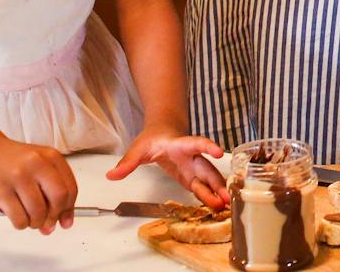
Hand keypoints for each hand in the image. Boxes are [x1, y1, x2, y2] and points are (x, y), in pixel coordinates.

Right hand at [0, 137, 79, 233]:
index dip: (69, 209)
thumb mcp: (41, 164)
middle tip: (48, 224)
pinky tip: (18, 218)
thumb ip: (54, 188)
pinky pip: (19, 218)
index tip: (65, 221)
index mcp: (51, 157)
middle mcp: (37, 164)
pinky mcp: (1, 190)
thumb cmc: (15, 161)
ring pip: (38, 212)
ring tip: (31, 220)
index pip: (70, 188)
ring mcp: (19, 176)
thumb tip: (64, 221)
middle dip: (54, 217)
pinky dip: (21, 224)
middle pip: (58, 198)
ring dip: (36, 223)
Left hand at [107, 125, 227, 208]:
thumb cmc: (153, 138)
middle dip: (217, 182)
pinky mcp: (191, 177)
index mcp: (180, 144)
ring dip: (217, 192)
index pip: (196, 143)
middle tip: (227, 196)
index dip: (207, 147)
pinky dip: (210, 197)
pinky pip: (202, 188)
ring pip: (208, 180)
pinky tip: (217, 208)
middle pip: (207, 168)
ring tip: (226, 207)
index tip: (218, 152)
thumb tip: (111, 175)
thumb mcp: (138, 148)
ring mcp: (193, 167)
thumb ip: (127, 162)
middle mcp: (192, 156)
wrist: (164, 131)